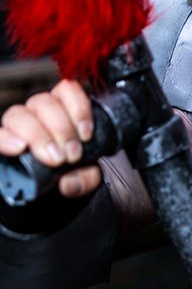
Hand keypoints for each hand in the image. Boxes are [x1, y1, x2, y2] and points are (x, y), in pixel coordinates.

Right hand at [0, 80, 101, 197]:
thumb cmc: (66, 177)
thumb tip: (70, 182)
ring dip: (38, 135)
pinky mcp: (3, 140)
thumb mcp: (83, 178)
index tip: (86, 135)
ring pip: (19, 114)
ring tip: (54, 158)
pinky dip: (6, 139)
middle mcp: (36, 115)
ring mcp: (15, 127)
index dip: (78, 108)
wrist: (46, 197)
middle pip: (43, 103)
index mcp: (61, 112)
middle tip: (72, 154)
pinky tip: (19, 148)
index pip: (66, 90)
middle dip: (62, 128)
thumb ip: (85, 178)